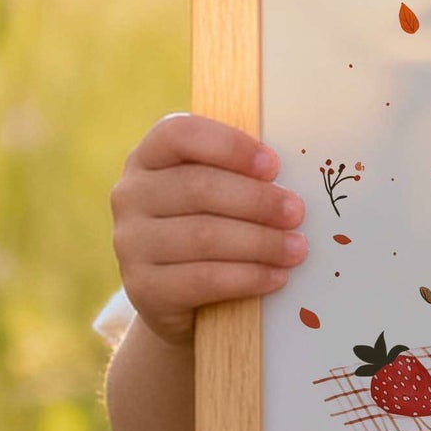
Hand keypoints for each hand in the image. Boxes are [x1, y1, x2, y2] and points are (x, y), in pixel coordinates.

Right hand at [110, 115, 306, 345]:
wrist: (178, 296)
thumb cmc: (211, 226)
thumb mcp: (218, 193)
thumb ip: (241, 174)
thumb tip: (299, 171)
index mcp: (149, 156)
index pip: (179, 134)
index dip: (229, 146)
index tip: (273, 166)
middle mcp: (130, 194)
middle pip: (199, 188)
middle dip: (257, 201)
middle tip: (297, 213)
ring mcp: (130, 242)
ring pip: (204, 236)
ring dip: (261, 242)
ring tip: (297, 249)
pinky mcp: (142, 287)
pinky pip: (202, 280)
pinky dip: (247, 277)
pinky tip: (276, 277)